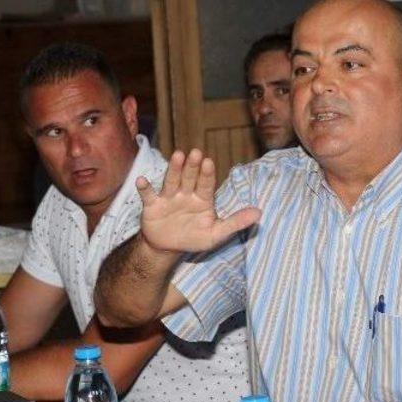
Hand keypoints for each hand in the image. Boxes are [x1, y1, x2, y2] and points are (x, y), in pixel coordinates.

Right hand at [136, 149, 260, 253]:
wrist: (168, 247)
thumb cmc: (194, 237)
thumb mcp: (216, 234)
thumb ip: (236, 222)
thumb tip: (259, 213)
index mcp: (202, 199)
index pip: (206, 185)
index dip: (207, 174)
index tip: (209, 162)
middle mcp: (186, 194)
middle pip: (189, 178)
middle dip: (192, 167)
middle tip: (196, 153)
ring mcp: (168, 198)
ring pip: (171, 181)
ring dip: (174, 169)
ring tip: (177, 155)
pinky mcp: (152, 205)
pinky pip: (148, 195)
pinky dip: (145, 189)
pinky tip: (142, 181)